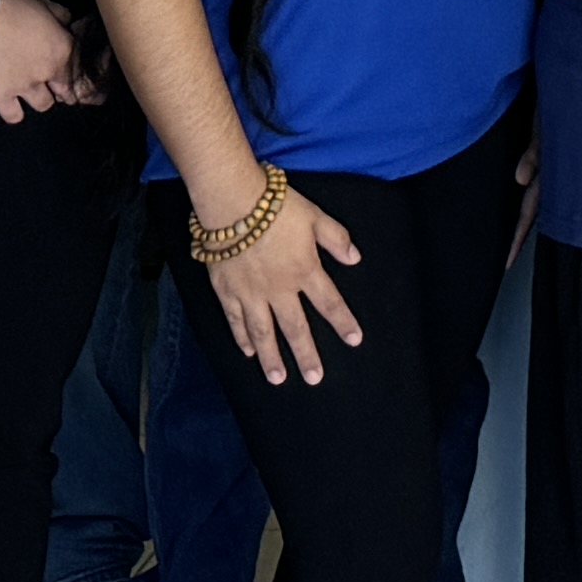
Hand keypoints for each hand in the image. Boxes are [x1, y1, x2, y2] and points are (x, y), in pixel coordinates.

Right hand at [0, 0, 92, 124]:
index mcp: (63, 49)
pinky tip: (11, 104)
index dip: (72, 72)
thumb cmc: (12, 6)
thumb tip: (69, 25)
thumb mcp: (45, 3)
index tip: (65, 72)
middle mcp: (49, 72)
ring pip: (44, 106)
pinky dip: (14, 112)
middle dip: (60, 89)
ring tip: (30, 91)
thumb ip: (62, 17)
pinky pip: (14, 116)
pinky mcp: (1, 96)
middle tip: (51, 84)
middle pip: (65, 92)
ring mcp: (25, 87)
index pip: (78, 71)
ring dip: (39, 99)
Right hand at [197, 182, 366, 387]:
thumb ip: (336, 239)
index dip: (343, 322)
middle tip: (315, 378)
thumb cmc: (277, 206)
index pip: (329, 303)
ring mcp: (251, 293)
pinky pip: (235, 320)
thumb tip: (356, 258)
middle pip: (296, 328)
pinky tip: (248, 352)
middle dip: (307, 355)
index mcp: (304, 271)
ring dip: (272, 357)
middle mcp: (279, 289)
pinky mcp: (226, 290)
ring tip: (278, 379)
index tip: (355, 340)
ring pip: (263, 332)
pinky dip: (242, 337)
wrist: (233, 201)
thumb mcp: (315, 217)